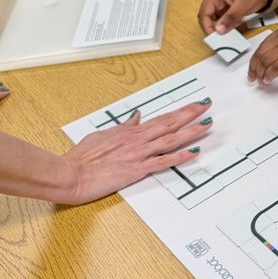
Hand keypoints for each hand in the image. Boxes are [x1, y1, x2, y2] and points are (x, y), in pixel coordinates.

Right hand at [60, 99, 213, 204]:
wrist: (70, 173)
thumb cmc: (81, 158)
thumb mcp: (103, 134)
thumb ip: (123, 126)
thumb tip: (136, 116)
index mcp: (129, 131)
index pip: (161, 118)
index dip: (180, 111)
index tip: (194, 105)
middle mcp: (137, 140)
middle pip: (169, 123)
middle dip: (190, 113)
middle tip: (207, 105)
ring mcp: (138, 153)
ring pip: (170, 139)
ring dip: (191, 131)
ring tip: (207, 124)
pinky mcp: (136, 169)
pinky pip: (162, 162)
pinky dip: (179, 156)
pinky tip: (194, 152)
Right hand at [198, 0, 269, 35]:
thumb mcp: (243, 4)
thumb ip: (231, 17)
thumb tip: (219, 30)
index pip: (203, 15)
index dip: (208, 28)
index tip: (216, 39)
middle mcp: (214, 0)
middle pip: (208, 19)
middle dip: (215, 29)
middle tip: (224, 39)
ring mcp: (220, 4)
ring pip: (216, 21)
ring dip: (222, 28)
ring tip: (231, 33)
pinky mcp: (227, 8)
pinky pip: (223, 20)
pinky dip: (228, 25)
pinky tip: (235, 26)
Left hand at [247, 23, 277, 84]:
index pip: (263, 44)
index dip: (255, 57)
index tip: (253, 65)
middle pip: (261, 53)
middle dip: (254, 66)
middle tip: (252, 75)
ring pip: (265, 61)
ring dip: (260, 73)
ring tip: (260, 80)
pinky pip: (276, 69)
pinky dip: (269, 76)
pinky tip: (268, 80)